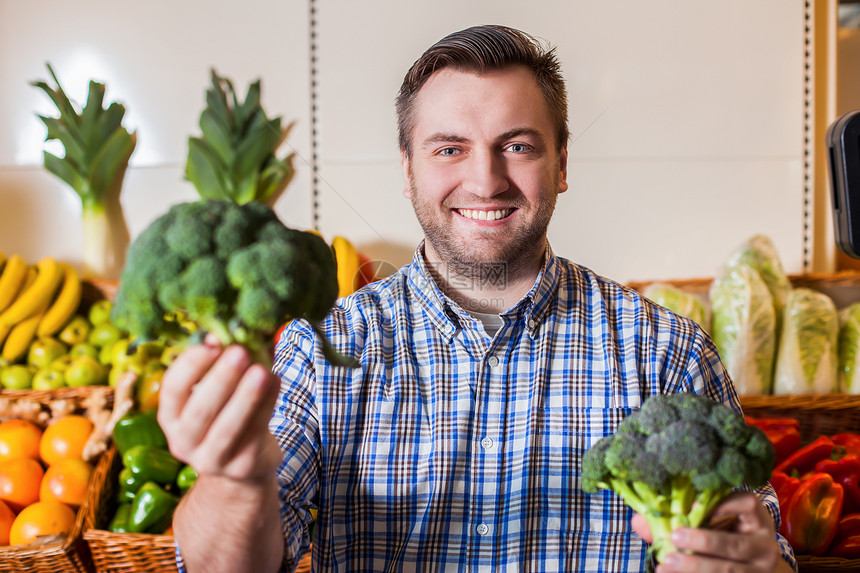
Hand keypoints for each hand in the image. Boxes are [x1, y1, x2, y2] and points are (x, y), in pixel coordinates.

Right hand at [157, 336, 281, 483]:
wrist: (242, 464)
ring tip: (262, 371)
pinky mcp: (241, 467)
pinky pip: (255, 433)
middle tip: (240, 352)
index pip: (172, 389)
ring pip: (226, 428)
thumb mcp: (218, 391)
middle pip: (198, 411)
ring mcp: (211, 460)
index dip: (190, 365)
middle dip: (220, 379)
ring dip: (245, 397)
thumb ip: (224, 363)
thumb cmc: (226, 414)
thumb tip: (239, 329)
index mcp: (171, 416)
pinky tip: (276, 381)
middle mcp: (183, 441)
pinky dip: (268, 405)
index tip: (213, 342)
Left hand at [631, 492, 786, 572]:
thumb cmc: (727, 535)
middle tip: (675, 537)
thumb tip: (639, 520)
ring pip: (729, 571)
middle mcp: (764, 545)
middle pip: (735, 545)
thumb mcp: (713, 523)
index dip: (723, 503)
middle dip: (704, 541)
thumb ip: (681, 517)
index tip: (692, 502)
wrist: (756, 567)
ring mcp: (760, 570)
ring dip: (695, 568)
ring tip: (666, 564)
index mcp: (757, 518)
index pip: (748, 503)